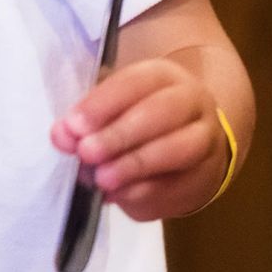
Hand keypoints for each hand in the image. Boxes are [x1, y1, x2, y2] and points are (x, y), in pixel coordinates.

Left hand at [51, 56, 231, 221]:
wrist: (188, 143)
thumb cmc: (137, 118)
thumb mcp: (111, 108)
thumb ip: (87, 119)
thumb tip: (63, 135)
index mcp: (162, 76)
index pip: (134, 82)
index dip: (102, 104)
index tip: (74, 126)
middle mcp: (192, 102)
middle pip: (162, 113)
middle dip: (120, 134)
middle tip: (86, 152)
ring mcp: (207, 139)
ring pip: (179, 149)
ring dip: (136, 165)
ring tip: (102, 178)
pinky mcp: (208, 175)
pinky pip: (180, 185)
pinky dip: (146, 192)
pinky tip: (119, 195)